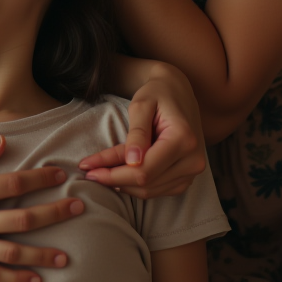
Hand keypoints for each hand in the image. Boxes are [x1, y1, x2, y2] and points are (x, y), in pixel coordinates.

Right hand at [0, 136, 83, 281]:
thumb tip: (0, 144)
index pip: (13, 183)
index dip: (40, 179)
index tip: (60, 176)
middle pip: (22, 218)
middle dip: (54, 213)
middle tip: (78, 209)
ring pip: (12, 251)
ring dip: (42, 253)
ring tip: (65, 256)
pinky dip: (15, 278)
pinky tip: (34, 279)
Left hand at [79, 66, 206, 198]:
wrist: (177, 91)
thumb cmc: (157, 93)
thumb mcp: (142, 104)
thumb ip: (137, 132)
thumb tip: (132, 161)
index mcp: (184, 139)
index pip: (144, 169)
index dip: (113, 173)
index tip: (88, 168)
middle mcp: (193, 159)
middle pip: (147, 183)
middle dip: (114, 179)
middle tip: (88, 171)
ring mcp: (192, 171)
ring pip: (151, 191)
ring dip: (123, 184)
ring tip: (99, 172)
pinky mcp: (186, 177)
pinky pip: (158, 190)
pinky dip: (136, 185)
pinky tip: (119, 174)